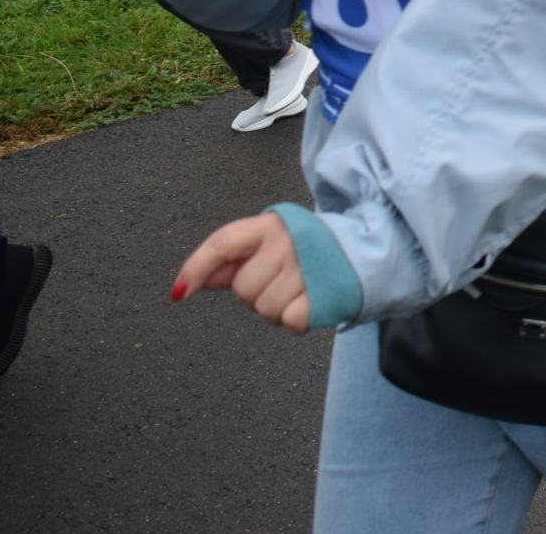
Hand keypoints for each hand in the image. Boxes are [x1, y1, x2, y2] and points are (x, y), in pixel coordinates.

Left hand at [174, 212, 310, 333]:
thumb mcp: (271, 240)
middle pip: (243, 288)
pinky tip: (309, 300)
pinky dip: (297, 317)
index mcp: (271, 225)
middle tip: (281, 279)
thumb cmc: (312, 246)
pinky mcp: (323, 295)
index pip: (222, 243)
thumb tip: (188, 283)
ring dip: (277, 307)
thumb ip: (230, 260)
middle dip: (256, 292)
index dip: (196, 268)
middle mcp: (288, 243)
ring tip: (299, 289)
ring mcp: (307, 270)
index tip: (178, 293)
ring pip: (264, 309)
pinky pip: (289, 321)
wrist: (367, 248)